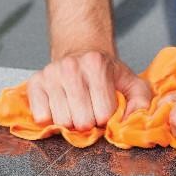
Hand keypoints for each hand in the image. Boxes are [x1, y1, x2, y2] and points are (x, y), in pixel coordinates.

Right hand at [27, 51, 151, 129]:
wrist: (82, 53)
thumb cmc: (108, 73)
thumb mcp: (132, 83)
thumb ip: (141, 102)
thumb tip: (130, 122)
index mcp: (97, 65)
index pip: (104, 114)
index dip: (106, 118)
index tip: (106, 109)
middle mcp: (71, 67)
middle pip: (82, 121)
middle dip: (90, 122)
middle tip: (91, 111)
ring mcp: (50, 74)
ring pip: (62, 122)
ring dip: (71, 122)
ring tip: (77, 109)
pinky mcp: (34, 83)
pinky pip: (41, 117)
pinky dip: (52, 120)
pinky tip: (61, 108)